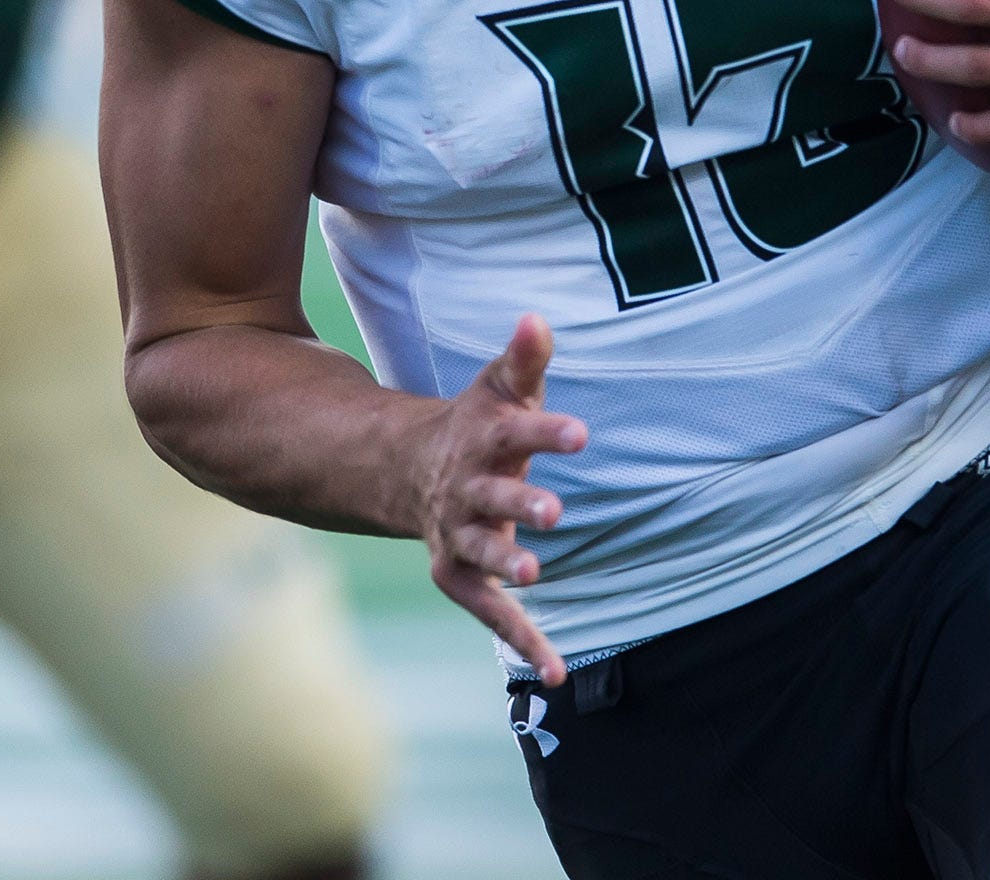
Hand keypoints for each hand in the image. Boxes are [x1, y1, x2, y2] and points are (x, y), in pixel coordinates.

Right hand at [413, 314, 586, 685]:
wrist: (408, 469)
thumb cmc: (476, 426)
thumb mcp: (499, 388)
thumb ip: (523, 358)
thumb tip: (539, 318)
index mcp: (482, 440)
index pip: (516, 432)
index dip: (546, 432)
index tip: (581, 433)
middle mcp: (466, 490)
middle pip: (491, 498)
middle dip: (519, 505)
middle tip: (553, 513)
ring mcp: (458, 534)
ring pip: (479, 553)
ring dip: (504, 566)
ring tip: (533, 577)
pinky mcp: (458, 574)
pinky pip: (488, 610)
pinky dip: (521, 640)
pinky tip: (556, 672)